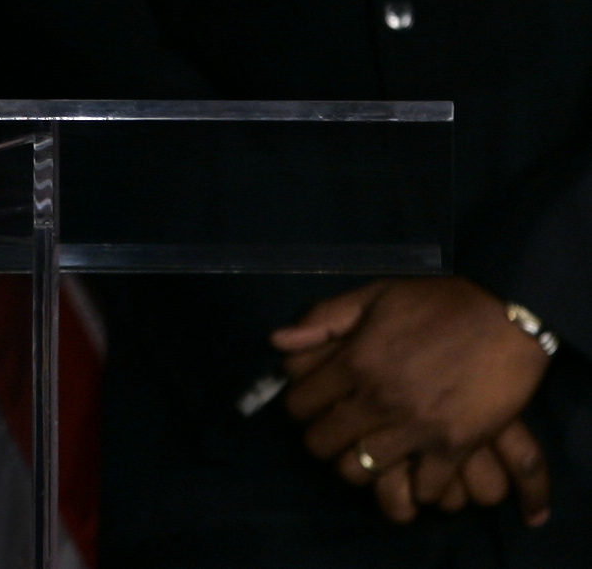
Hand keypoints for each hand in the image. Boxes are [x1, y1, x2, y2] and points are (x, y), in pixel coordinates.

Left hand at [274, 277, 550, 525]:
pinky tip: (416, 466)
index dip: (299, 409)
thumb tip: (276, 342)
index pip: (299, 406)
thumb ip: (322, 319)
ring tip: (371, 452)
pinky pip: (421, 486)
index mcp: (353, 362)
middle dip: (323, 442)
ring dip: (362, 465)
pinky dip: (416, 483)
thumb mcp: (373, 296)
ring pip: (362, 471)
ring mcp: (415, 427)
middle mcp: (377, 399)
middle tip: (338, 433)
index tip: (312, 407)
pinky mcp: (454, 446)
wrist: (505, 316)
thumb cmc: (436, 303)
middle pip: (323, 445)